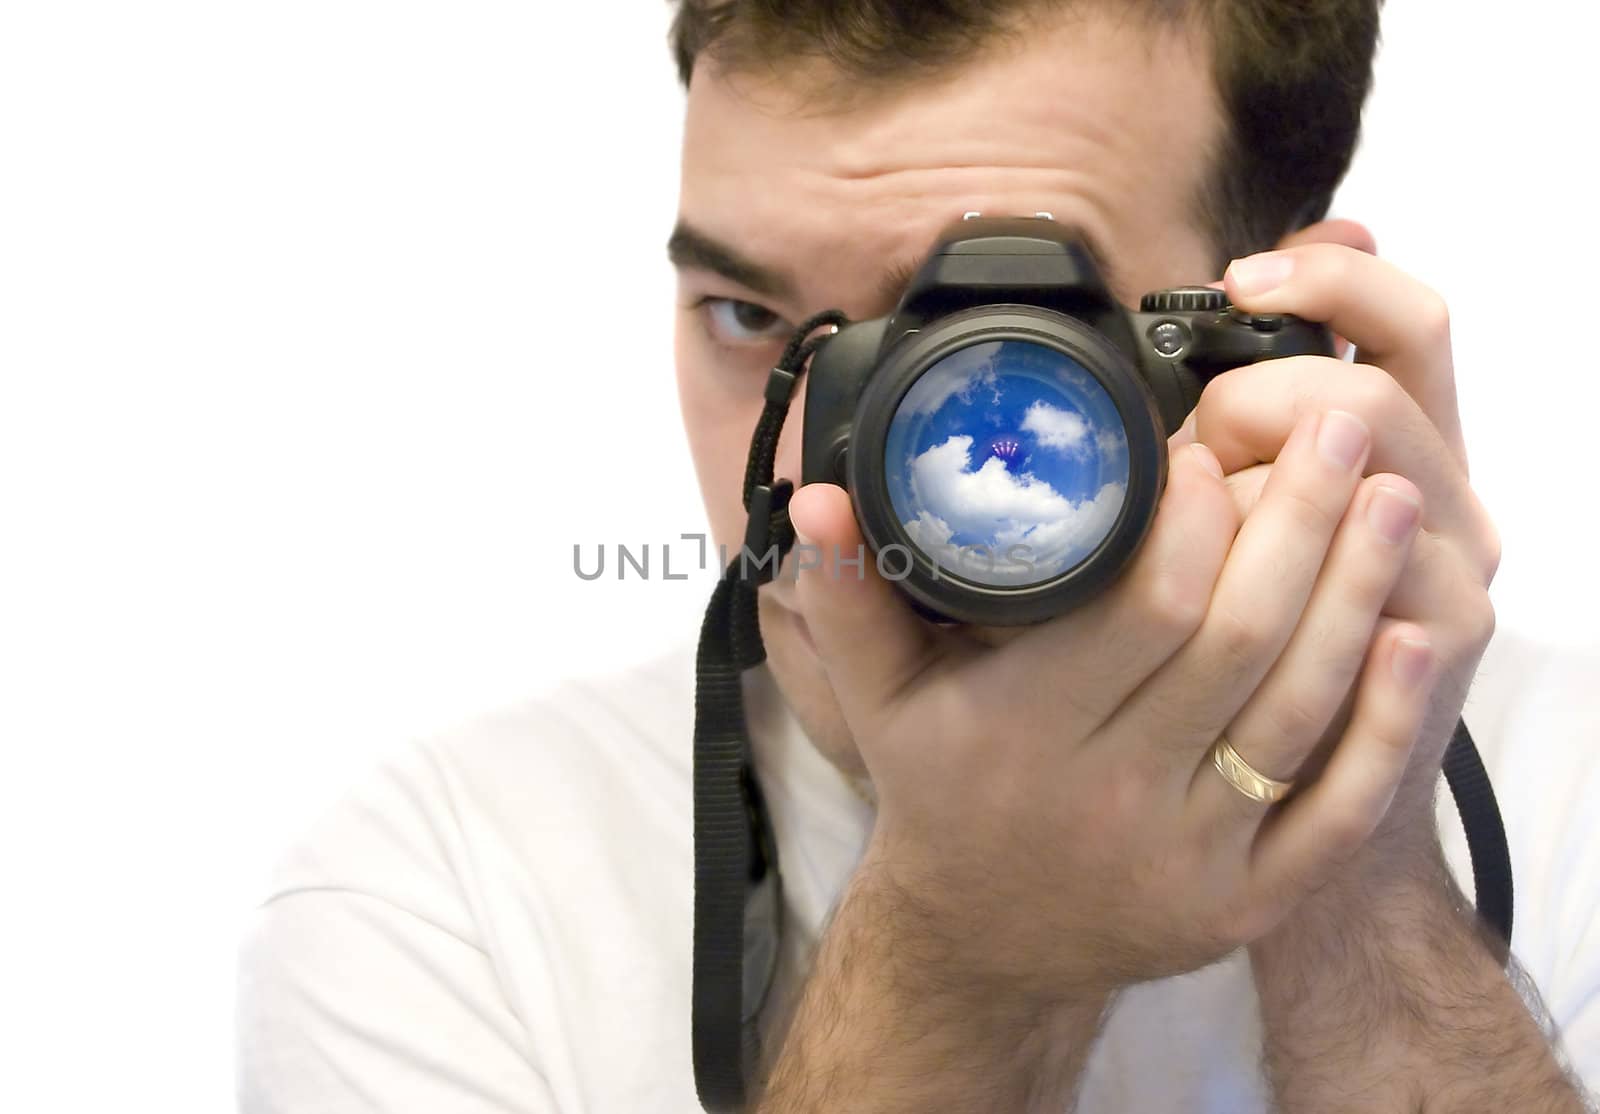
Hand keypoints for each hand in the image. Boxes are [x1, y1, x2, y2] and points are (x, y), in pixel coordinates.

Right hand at [787, 399, 1433, 999]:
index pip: (1139, 607)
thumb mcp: (881, 699)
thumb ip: (853, 593)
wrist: (985, 939)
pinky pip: (1337, 809)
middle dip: (1299, 522)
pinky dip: (1384, 722)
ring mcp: (1190, 855)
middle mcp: (1112, 794)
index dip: (1193, 517)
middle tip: (1339, 428)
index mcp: (1025, 730)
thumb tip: (821, 495)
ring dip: (1355, 593)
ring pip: (1297, 710)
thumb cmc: (941, 793)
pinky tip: (1410, 635)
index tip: (1211, 446)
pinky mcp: (1248, 899)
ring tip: (1390, 494)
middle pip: (1237, 641)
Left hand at [1188, 241, 1499, 837]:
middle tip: (1197, 449)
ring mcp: (1455, 567)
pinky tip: (1239, 577)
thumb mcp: (1238, 497)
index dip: (1333, 276)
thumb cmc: (1253, 621)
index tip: (1238, 279)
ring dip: (1265, 494)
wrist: (1307, 772)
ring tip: (1209, 524)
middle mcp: (1444, 492)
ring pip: (1369, 481)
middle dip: (1261, 404)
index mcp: (1403, 438)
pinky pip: (1375, 578)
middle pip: (1375, 394)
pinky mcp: (1445, 641)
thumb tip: (1216, 306)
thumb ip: (1236, 419)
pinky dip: (1292, 569)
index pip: (1405, 318)